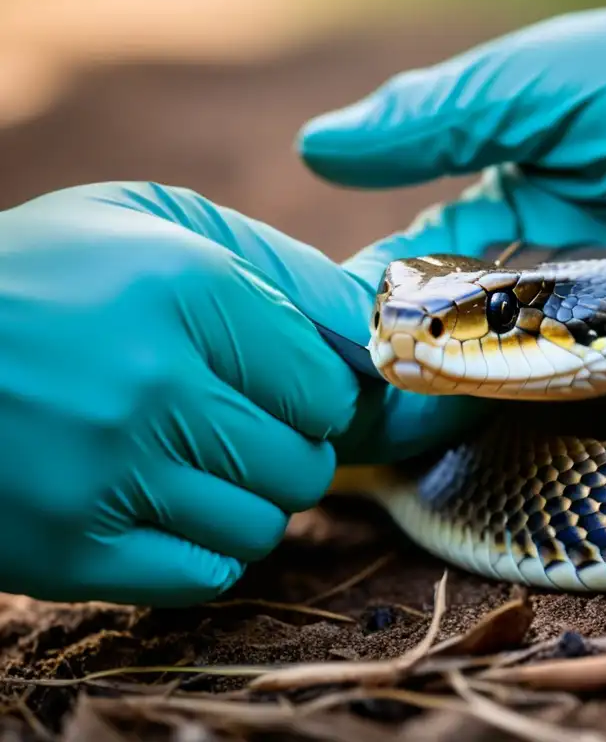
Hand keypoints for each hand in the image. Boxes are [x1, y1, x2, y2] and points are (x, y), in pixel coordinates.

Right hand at [0, 181, 483, 606]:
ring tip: (197, 461)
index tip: (291, 389)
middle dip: (291, 450)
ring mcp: (105, 476)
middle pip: (306, 465)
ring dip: (247, 500)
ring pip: (263, 526)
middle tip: (242, 427)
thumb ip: (276, 269)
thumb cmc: (42, 275)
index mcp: (185, 290)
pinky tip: (167, 506)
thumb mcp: (152, 223)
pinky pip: (205, 576)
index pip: (331, 388)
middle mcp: (152, 386)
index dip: (321, 394)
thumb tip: (370, 334)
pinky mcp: (66, 551)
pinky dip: (204, 549)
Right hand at [297, 0, 605, 422]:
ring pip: (592, 410)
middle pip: (500, 380)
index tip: (372, 362)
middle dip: (516, 391)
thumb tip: (313, 146)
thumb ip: (438, 120)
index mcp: (507, 238)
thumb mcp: (548, 87)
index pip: (422, 301)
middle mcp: (560, 300)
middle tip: (548, 369)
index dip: (392, 335)